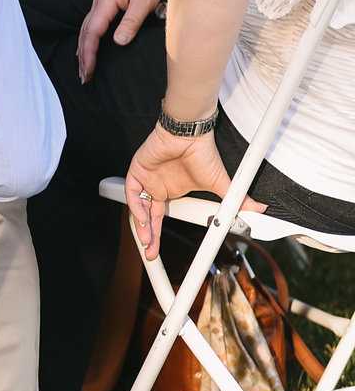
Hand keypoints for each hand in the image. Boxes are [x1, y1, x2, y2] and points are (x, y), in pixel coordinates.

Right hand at [76, 0, 167, 81]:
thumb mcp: (143, 0)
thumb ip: (131, 21)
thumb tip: (118, 42)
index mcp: (106, 2)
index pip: (92, 32)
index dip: (89, 52)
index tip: (89, 70)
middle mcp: (99, 2)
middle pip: (85, 32)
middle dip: (83, 56)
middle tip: (83, 77)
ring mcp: (101, 1)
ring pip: (86, 28)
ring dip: (83, 49)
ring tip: (83, 68)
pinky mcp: (106, 2)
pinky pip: (92, 23)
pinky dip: (87, 38)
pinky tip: (87, 47)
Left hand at [123, 124, 255, 259]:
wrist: (191, 135)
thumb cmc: (203, 155)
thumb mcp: (221, 184)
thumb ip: (236, 200)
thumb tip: (259, 210)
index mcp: (172, 194)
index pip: (161, 219)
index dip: (159, 235)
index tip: (159, 252)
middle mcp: (157, 189)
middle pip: (148, 218)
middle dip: (148, 237)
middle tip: (150, 255)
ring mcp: (147, 180)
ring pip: (138, 208)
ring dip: (142, 225)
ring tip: (148, 241)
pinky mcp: (138, 171)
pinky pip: (132, 192)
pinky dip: (136, 205)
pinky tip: (143, 217)